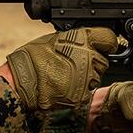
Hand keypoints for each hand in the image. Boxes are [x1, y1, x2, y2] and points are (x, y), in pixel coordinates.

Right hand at [1, 28, 118, 110]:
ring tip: (66, 74)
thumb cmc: (34, 57)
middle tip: (75, 63)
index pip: (109, 39)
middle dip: (94, 62)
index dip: (107, 43)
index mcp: (83, 39)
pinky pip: (87, 91)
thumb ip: (78, 38)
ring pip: (96, 78)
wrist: (22, 81)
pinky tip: (64, 85)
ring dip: (87, 77)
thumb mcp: (56, 37)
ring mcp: (87, 78)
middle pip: (104, 61)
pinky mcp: (82, 95)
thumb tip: (91, 40)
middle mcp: (88, 57)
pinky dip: (79, 90)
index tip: (105, 46)